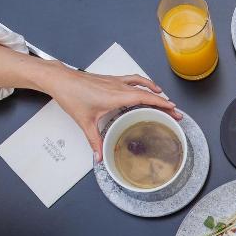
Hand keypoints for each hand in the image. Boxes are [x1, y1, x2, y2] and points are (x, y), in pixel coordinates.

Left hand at [43, 66, 182, 160]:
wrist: (60, 79)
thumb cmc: (71, 95)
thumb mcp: (84, 122)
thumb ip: (94, 140)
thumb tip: (99, 156)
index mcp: (115, 96)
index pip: (144, 98)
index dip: (160, 103)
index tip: (173, 109)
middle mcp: (118, 86)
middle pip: (147, 92)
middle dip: (163, 102)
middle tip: (175, 112)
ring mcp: (115, 81)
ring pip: (141, 84)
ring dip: (155, 91)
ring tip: (165, 99)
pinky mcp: (111, 79)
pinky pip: (132, 80)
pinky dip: (143, 84)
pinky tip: (145, 88)